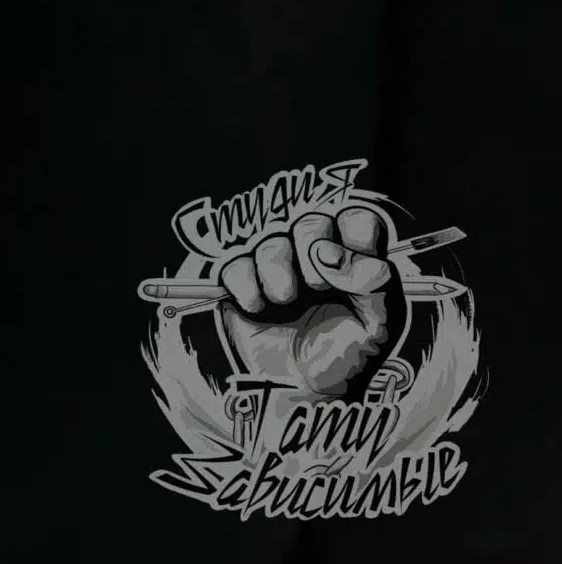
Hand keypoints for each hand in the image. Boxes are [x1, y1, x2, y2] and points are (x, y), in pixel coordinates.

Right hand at [218, 206, 404, 400]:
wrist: (304, 390)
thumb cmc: (345, 356)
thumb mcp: (375, 325)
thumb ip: (373, 285)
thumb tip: (341, 257)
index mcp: (352, 261)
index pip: (357, 219)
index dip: (355, 232)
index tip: (354, 255)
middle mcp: (314, 255)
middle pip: (311, 221)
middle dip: (312, 253)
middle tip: (316, 286)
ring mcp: (276, 265)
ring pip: (271, 240)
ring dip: (277, 270)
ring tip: (284, 301)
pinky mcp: (241, 280)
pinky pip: (235, 262)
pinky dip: (245, 284)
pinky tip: (257, 306)